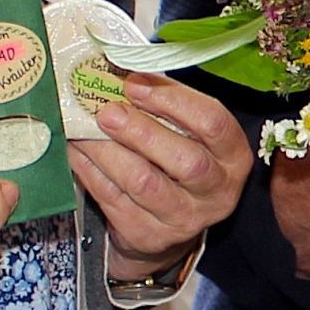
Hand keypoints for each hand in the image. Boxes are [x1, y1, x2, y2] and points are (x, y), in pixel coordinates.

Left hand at [71, 74, 255, 277]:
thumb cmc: (176, 164)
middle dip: (141, 131)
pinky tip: (76, 151)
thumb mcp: (188, 135)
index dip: (173, 100)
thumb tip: (123, 73)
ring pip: (143, 182)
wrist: (167, 227)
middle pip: (185, 160)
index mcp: (233, 157)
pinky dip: (90, 171)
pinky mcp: (149, 236)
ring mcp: (184, 219)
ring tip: (83, 128)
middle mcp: (217, 192)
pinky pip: (114, 200)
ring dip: (107, 151)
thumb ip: (166, 107)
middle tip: (107, 111)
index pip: (213, 123)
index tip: (135, 85)